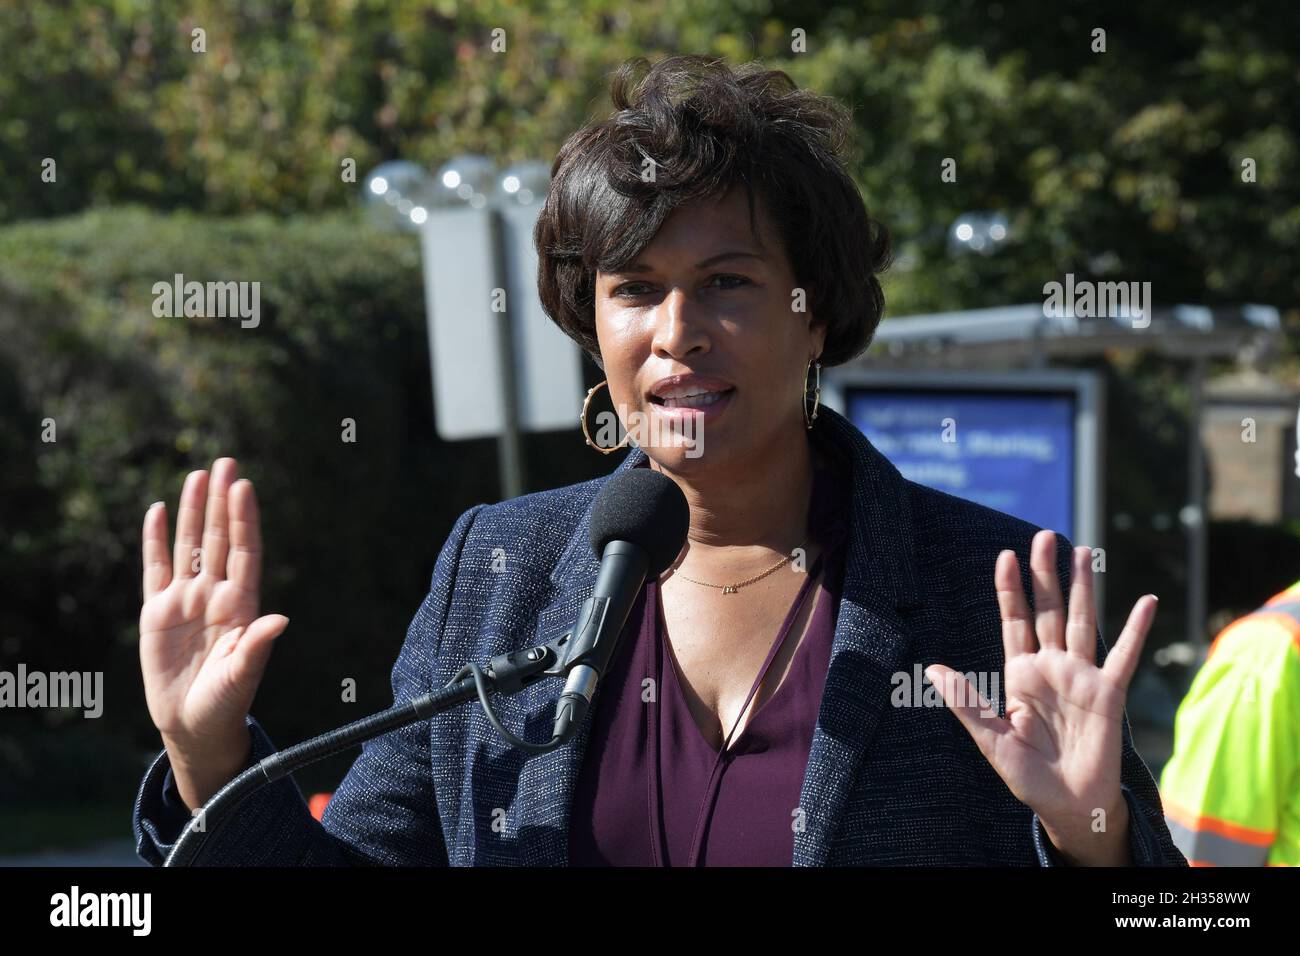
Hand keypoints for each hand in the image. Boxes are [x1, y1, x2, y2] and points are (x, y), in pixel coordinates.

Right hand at [138, 457, 288, 807]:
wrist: (194, 723)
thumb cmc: (226, 702)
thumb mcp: (243, 676)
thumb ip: (257, 647)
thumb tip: (280, 620)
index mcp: (242, 605)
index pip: (243, 552)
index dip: (243, 520)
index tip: (244, 487)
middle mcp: (216, 594)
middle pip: (218, 538)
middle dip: (221, 501)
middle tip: (225, 462)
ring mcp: (187, 599)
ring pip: (189, 545)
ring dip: (191, 511)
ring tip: (198, 475)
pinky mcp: (158, 611)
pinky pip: (156, 567)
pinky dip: (155, 540)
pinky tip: (157, 510)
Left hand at [925, 529, 1156, 865]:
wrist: (1069, 806)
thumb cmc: (1027, 776)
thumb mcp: (991, 739)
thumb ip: (966, 703)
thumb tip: (933, 669)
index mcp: (1021, 675)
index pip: (1015, 621)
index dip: (1010, 590)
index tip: (1004, 556)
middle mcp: (1051, 668)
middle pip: (1048, 611)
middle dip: (1045, 574)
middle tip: (1043, 536)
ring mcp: (1082, 677)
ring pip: (1081, 622)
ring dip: (1083, 587)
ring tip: (1083, 551)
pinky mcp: (1109, 694)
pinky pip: (1124, 657)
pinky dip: (1136, 630)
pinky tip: (1146, 601)